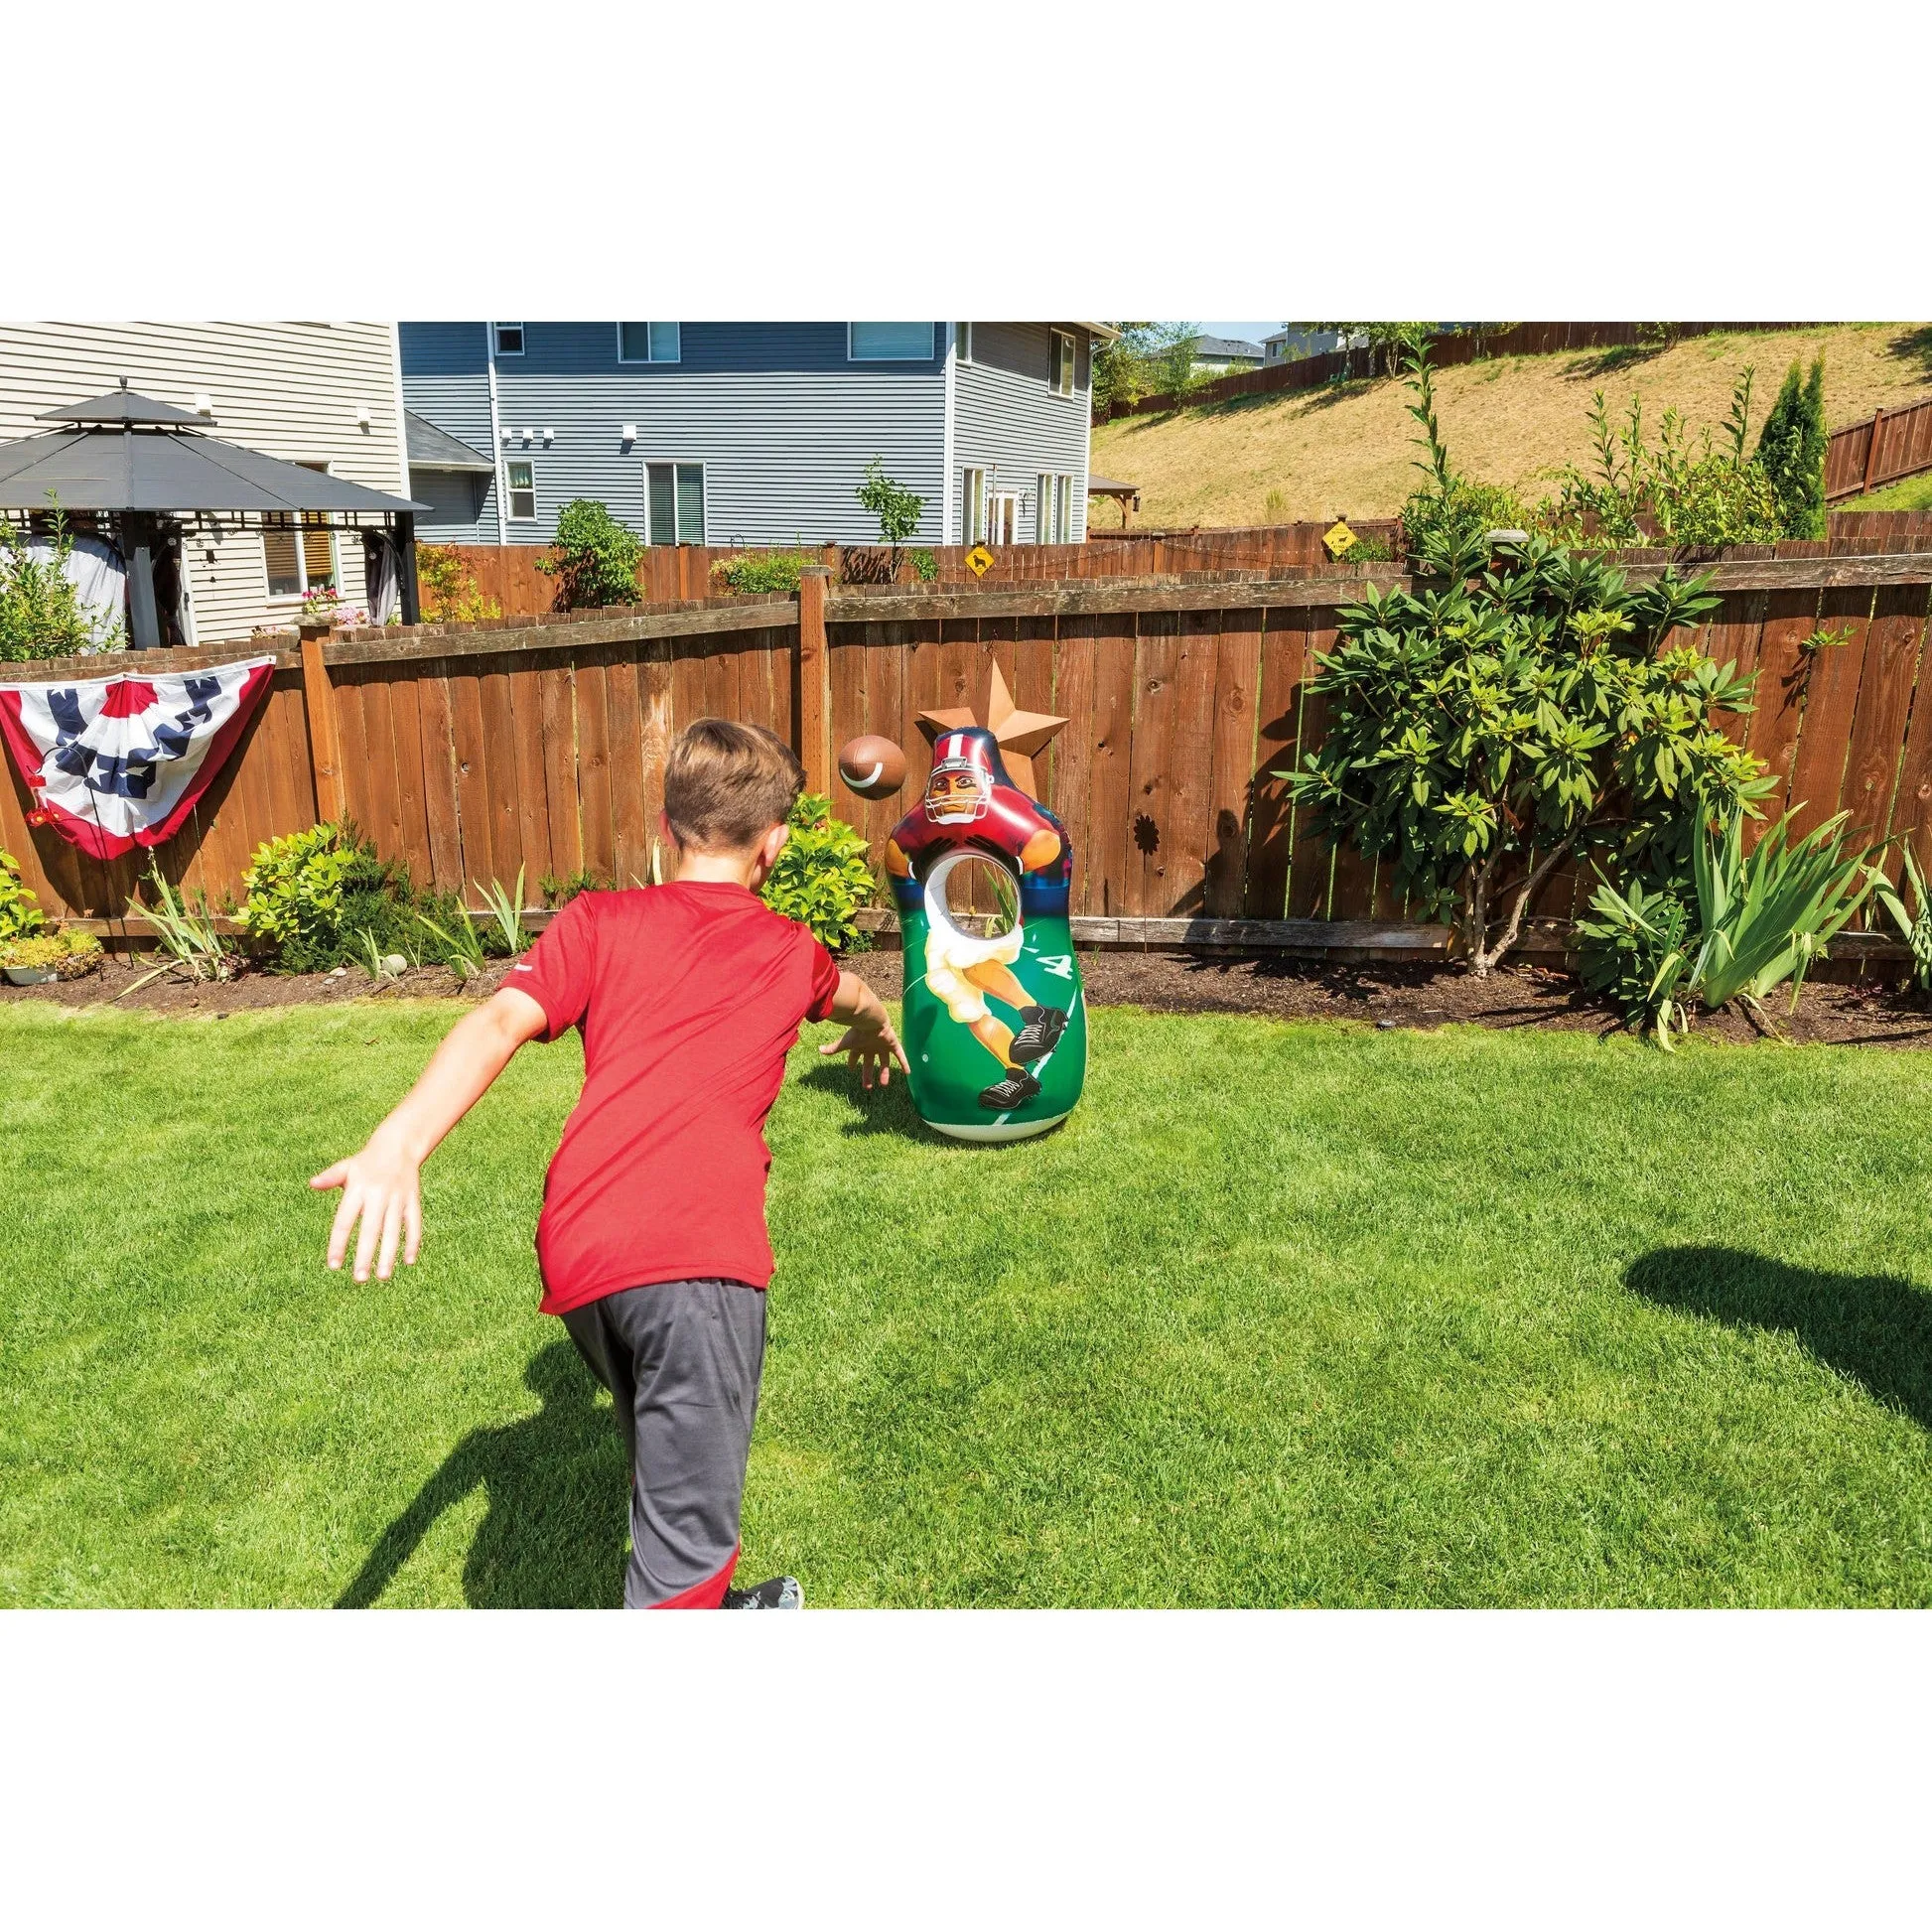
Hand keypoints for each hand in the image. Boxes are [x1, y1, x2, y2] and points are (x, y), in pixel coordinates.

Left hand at [311, 1129, 423, 1281]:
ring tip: (382, 1277)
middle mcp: (378, 1195)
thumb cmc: (366, 1163)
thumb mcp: (346, 1167)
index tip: (334, 1266)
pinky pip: (414, 1224)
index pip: (345, 1221)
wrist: (399, 1145)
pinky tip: (408, 1261)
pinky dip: (413, 1242)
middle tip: (359, 1279)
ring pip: (393, 1231)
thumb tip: (312, 1183)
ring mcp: (397, 1198)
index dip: (339, 1244)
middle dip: (365, 1256)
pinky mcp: (413, 1200)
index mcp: (357, 1189)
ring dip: (389, 1254)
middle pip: (370, 1230)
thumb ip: (330, 1178)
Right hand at [818, 1017, 910, 1088]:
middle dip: (867, 1074)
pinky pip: (900, 1056)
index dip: (852, 1064)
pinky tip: (908, 1073)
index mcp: (860, 1046)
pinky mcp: (893, 1044)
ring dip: (884, 1072)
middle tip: (867, 1087)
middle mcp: (871, 1047)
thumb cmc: (858, 1031)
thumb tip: (819, 1050)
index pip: (855, 1057)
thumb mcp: (845, 1043)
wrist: (872, 1021)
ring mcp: (882, 1046)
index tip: (851, 1070)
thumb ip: (833, 1048)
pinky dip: (905, 1063)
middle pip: (869, 1063)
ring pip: (884, 1061)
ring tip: (884, 1084)